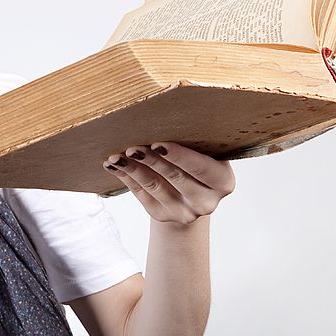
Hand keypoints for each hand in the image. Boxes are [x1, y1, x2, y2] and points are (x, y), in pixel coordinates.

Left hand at [103, 142, 234, 225]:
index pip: (201, 168)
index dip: (179, 156)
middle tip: (132, 147)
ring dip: (133, 169)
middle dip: (151, 161)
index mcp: (222, 181)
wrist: (189, 194)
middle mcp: (206, 201)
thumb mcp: (202, 153)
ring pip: (154, 187)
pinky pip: (141, 194)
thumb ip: (191, 142)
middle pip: (175, 177)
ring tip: (116, 156)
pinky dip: (126, 177)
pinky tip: (113, 165)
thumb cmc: (196, 162)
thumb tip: (158, 119)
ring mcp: (184, 212)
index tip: (158, 143)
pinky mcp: (163, 215)